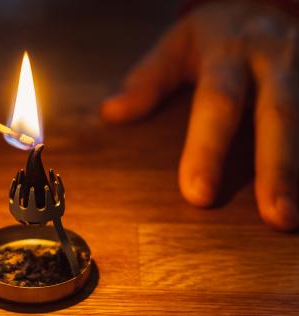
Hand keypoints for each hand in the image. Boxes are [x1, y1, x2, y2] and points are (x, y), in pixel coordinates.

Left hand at [102, 1, 298, 230]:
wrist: (266, 1)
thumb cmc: (216, 32)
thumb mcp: (178, 43)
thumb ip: (148, 78)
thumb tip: (111, 113)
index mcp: (229, 53)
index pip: (217, 102)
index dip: (207, 148)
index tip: (198, 194)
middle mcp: (274, 61)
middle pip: (279, 115)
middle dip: (277, 168)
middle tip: (276, 218)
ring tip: (292, 217)